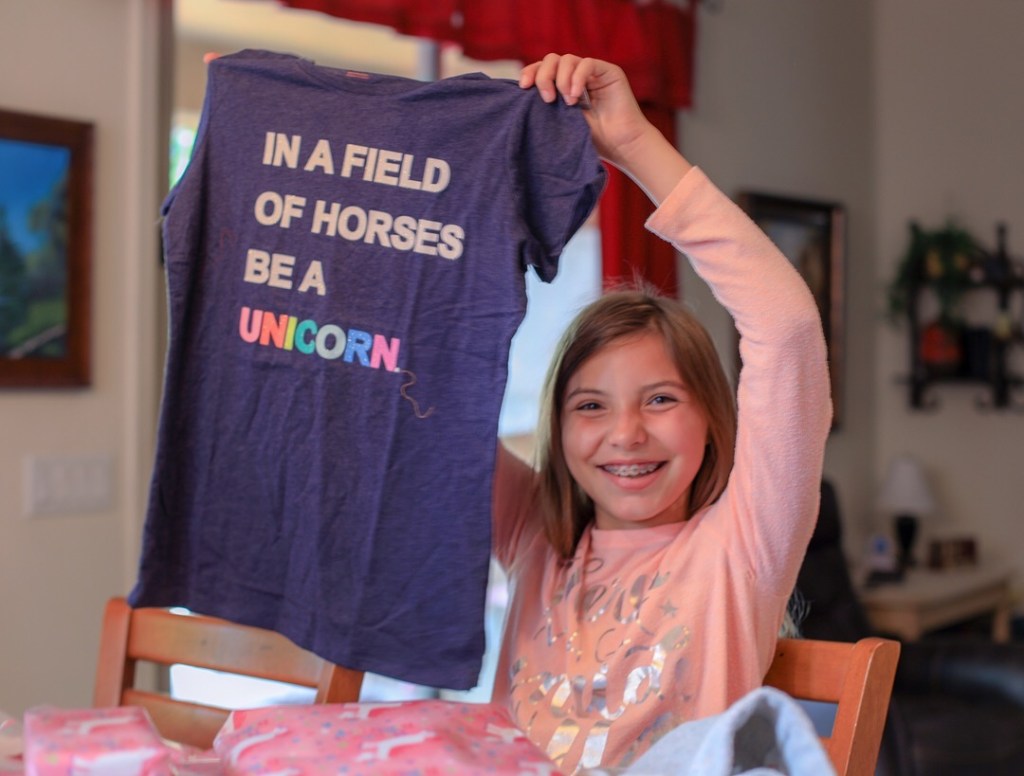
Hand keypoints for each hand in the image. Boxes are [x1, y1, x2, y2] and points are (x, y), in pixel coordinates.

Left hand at [520, 53, 691, 204]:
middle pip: (552, 59)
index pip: (542, 68)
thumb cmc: (593, 141)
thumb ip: (545, 107)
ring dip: (561, 79)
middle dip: (544, 76)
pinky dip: (577, 78)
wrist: (621, 147)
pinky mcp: (608, 72)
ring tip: (567, 103)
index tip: (522, 88)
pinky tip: (576, 97)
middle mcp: (577, 76)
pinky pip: (587, 64)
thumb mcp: (561, 122)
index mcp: (564, 86)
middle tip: (546, 99)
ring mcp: (593, 72)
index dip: (530, 72)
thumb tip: (520, 99)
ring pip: (567, 59)